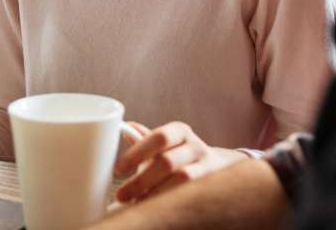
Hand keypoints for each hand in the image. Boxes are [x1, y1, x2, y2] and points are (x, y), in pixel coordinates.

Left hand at [114, 122, 248, 202]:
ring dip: (156, 194)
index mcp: (179, 131)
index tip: (118, 168)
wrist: (217, 166)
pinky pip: (191, 194)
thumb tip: (125, 127)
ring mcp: (206, 166)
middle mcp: (195, 146)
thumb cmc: (181, 154)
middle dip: (141, 180)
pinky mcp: (212, 184)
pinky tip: (157, 209)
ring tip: (137, 205)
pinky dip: (172, 201)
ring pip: (181, 180)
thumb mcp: (166, 143)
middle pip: (167, 162)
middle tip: (121, 195)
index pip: (159, 137)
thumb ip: (145, 139)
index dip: (138, 152)